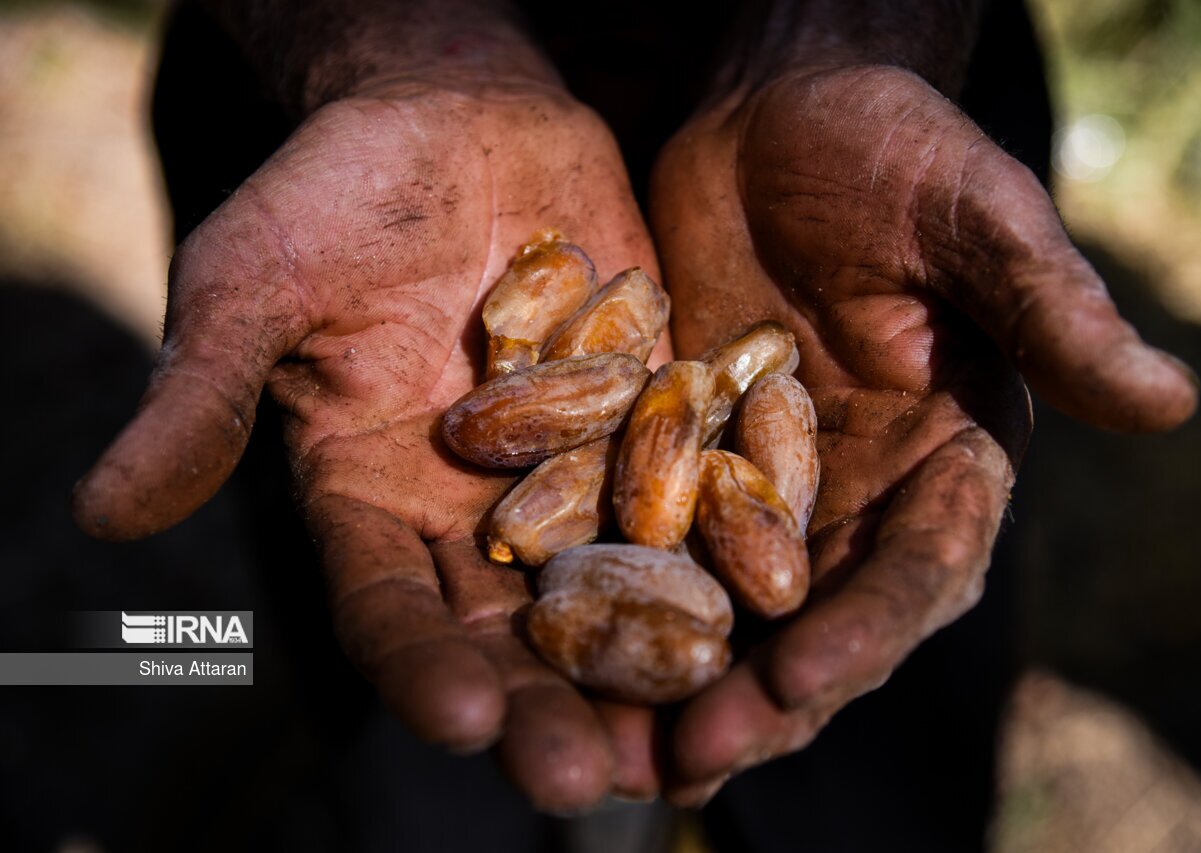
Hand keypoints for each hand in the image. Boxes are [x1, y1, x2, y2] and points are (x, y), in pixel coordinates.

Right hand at [72, 76, 662, 808]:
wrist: (455, 117)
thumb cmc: (336, 193)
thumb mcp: (258, 283)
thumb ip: (204, 396)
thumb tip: (102, 511)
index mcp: (373, 504)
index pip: (388, 610)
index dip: (421, 669)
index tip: (466, 721)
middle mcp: (475, 510)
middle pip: (511, 628)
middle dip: (548, 702)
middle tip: (591, 777)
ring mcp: (576, 466)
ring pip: (613, 581)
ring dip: (650, 654)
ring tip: (696, 719)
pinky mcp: (653, 412)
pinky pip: (695, 480)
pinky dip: (727, 537)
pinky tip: (767, 590)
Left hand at [648, 63, 1197, 802]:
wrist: (772, 121)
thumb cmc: (891, 151)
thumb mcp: (971, 217)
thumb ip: (1050, 310)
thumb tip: (1173, 400)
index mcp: (947, 457)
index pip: (923, 563)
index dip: (871, 624)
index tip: (805, 672)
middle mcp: (861, 495)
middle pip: (821, 617)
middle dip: (766, 693)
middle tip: (695, 755)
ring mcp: (765, 488)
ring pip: (733, 609)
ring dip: (684, 682)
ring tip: (624, 752)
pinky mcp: (681, 462)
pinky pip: (650, 545)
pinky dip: (617, 603)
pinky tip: (565, 654)